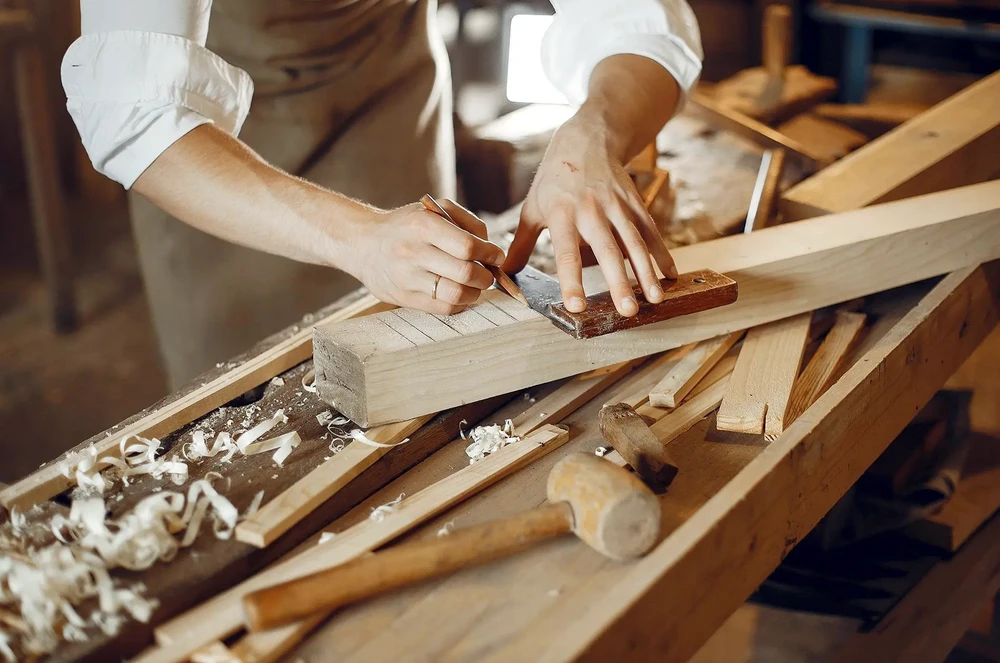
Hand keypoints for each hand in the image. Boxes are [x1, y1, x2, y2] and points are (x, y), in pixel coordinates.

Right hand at [351, 199, 505, 314]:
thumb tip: (491, 249)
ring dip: (475, 293)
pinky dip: (460, 304)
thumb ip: (467, 223)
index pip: (468, 246)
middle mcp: (413, 252)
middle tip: (488, 273)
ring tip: (474, 285)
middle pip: (465, 273)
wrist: (363, 243)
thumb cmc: (406, 226)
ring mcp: (407, 278)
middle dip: (486, 276)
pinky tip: (459, 294)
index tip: (495, 256)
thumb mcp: (434, 210)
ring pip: (456, 295)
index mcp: (422, 225)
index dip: (489, 254)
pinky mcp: (403, 298)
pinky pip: (443, 308)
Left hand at [503, 113, 677, 317]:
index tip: (577, 305)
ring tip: (655, 299)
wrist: (587, 140)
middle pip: (607, 250)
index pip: (565, 252)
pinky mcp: (635, 202)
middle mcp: (591, 210)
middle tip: (627, 311)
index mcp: (561, 214)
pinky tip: (670, 276)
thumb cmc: (554, 180)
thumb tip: (502, 275)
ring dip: (646, 271)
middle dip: (619, 282)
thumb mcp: (532, 208)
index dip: (571, 280)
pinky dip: (662, 253)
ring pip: (634, 242)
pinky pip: (651, 230)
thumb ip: (521, 246)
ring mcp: (616, 205)